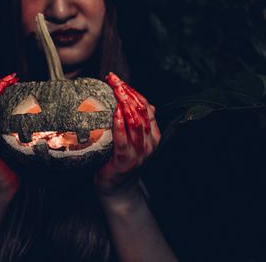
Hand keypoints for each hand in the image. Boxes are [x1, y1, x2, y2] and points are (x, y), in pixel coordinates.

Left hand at [95, 72, 160, 195]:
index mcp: (152, 134)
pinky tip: (115, 113)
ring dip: (125, 103)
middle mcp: (150, 142)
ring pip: (136, 122)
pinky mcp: (126, 161)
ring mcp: (140, 153)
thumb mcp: (128, 137)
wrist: (114, 188)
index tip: (116, 78)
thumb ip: (129, 120)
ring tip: (114, 90)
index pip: (146, 105)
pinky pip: (124, 141)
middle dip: (127, 92)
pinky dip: (120, 125)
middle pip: (142, 110)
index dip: (132, 89)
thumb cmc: (117, 158)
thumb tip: (116, 96)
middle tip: (113, 79)